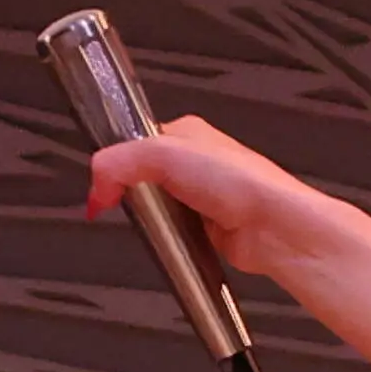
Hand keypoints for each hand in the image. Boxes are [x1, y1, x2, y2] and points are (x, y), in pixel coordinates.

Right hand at [80, 113, 351, 287]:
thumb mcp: (163, 154)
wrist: (274, 227)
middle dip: (133, 194)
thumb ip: (120, 162)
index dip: (115, 164)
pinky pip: (174, 232)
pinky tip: (173, 239)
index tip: (103, 184)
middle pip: (142, 177)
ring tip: (159, 223)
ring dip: (153, 219)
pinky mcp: (207, 227)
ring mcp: (202, 196)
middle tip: (132, 204)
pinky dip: (169, 238)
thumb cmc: (241, 182)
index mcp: (186, 133)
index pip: (133, 142)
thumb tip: (96, 182)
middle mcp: (196, 162)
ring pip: (157, 207)